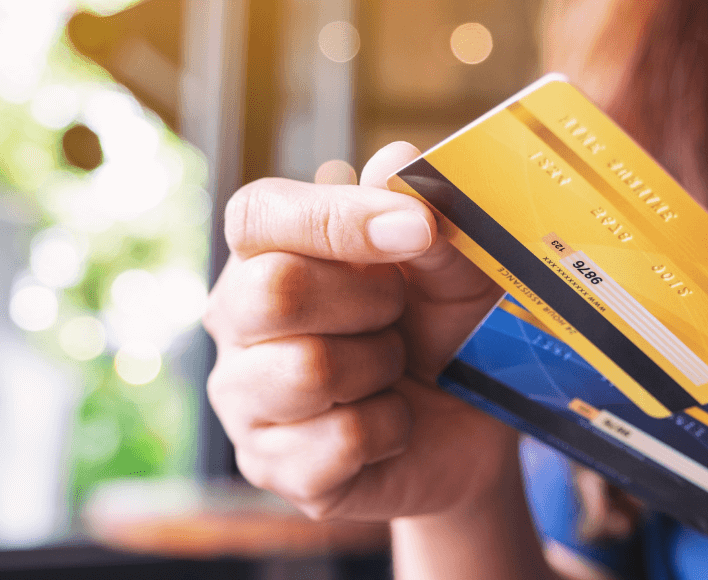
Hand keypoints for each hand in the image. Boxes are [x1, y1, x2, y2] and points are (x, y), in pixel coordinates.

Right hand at [203, 142, 513, 522]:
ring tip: (394, 370)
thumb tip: (394, 163)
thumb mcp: (456, 268)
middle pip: (273, 292)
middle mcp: (237, 319)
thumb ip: (430, 217)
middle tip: (399, 314)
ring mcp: (245, 397)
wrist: (470, 424)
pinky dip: (390, 431)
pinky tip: (392, 425)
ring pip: (307, 371)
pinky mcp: (272, 466)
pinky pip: (339, 442)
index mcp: (269, 251)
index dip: (337, 218)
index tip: (416, 231)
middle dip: (369, 303)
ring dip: (381, 368)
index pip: (258, 214)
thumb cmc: (445, 328)